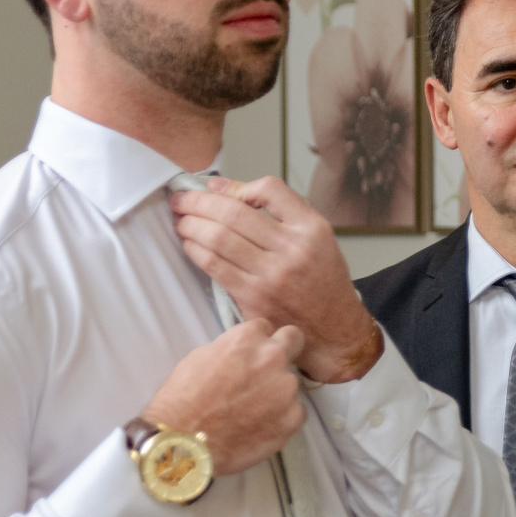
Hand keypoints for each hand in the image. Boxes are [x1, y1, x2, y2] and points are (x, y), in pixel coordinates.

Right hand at [142, 319, 307, 475]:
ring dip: (278, 391)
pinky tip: (259, 428)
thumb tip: (244, 353)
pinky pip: (295, 412)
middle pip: (294, 341)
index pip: (265, 327)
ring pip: (290, 383)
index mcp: (247, 338)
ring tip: (252, 412)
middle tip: (268, 371)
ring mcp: (286, 388)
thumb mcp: (200, 358)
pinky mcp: (293, 417)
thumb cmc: (182, 401)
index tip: (252, 355)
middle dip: (285, 350)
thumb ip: (231, 349)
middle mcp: (273, 357)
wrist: (184, 444)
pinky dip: (282, 418)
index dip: (257, 342)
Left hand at [169, 176, 383, 382]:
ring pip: (218, 238)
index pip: (269, 190)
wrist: (335, 331)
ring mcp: (271, 276)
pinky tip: (189, 244)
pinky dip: (195, 250)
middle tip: (181, 198)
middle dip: (198, 202)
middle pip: (233, 213)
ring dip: (191, 225)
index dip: (234, 185)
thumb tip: (228, 190)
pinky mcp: (253, 298)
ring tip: (181, 219)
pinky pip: (214, 266)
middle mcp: (293, 249)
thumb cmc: (322, 282)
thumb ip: (283, 212)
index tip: (213, 186)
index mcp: (311, 229)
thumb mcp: (318, 238)